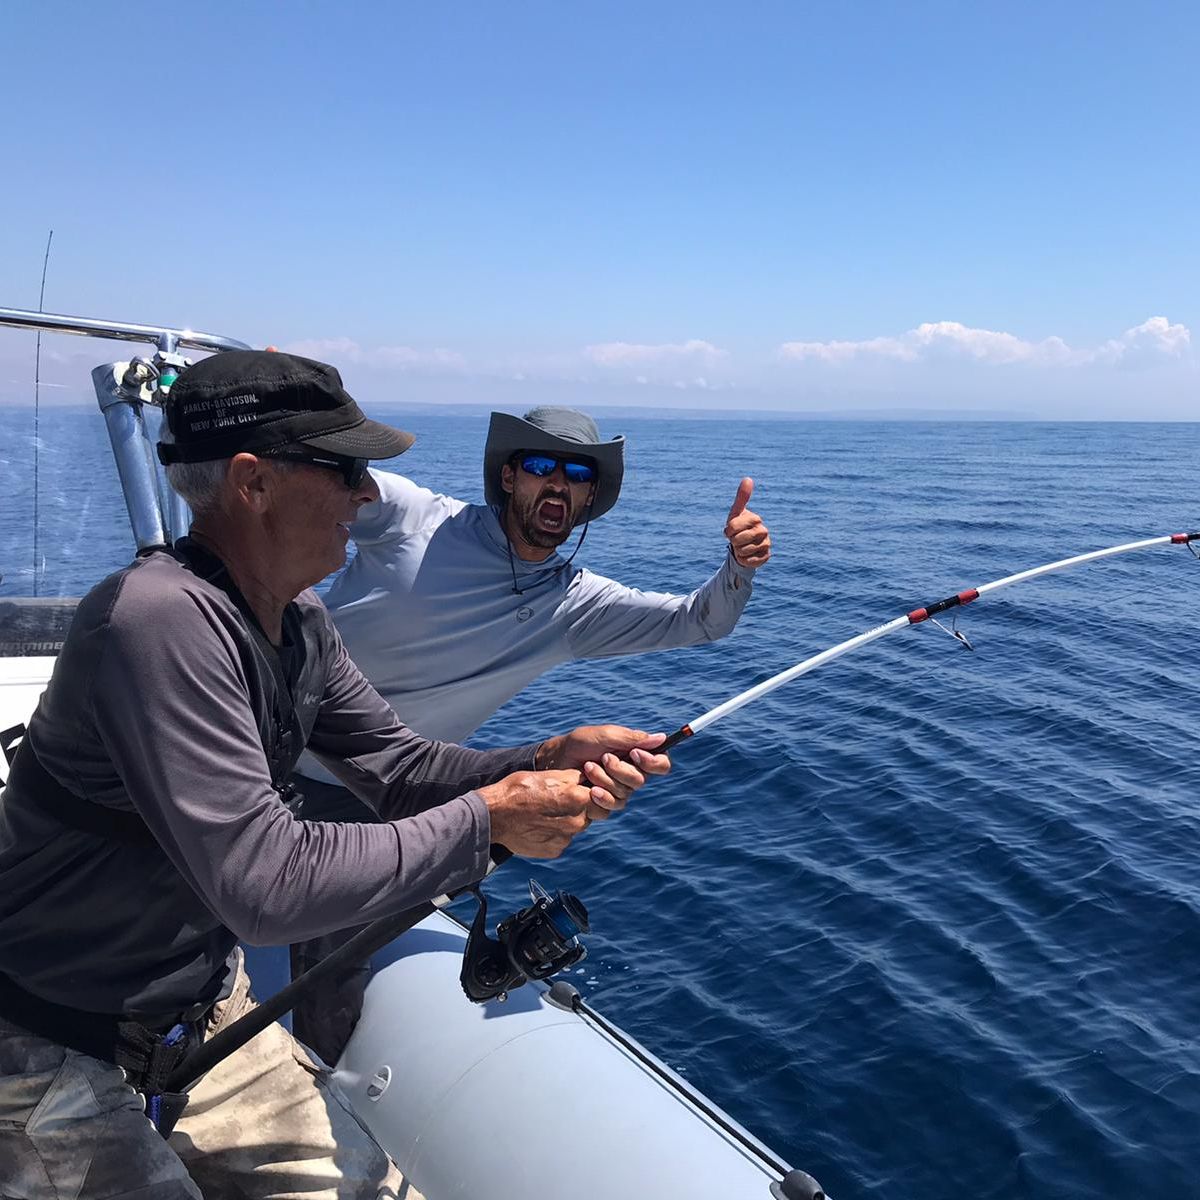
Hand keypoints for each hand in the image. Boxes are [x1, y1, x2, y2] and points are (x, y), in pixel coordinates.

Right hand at [477, 769, 591, 858]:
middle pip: (591, 815)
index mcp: (577, 798)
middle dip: (583, 808)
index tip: (583, 791)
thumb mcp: (548, 775)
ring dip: (567, 821)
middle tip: (562, 802)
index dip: (593, 793)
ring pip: (576, 827)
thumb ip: (572, 779)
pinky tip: (539, 826)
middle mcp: (576, 821)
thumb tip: (587, 778)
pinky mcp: (556, 850)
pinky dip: (555, 834)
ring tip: (546, 813)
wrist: (494, 816)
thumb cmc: (518, 790)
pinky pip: (563, 840)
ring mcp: (566, 838)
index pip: (601, 797)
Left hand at [535, 725, 670, 819]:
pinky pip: (613, 807)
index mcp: (636, 755)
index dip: (653, 762)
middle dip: (620, 770)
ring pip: (626, 794)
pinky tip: (588, 790)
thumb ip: (633, 739)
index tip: (634, 754)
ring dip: (605, 780)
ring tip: (587, 768)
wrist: (555, 760)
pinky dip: (601, 797)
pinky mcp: (605, 804)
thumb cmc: (580, 743)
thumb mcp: (606, 735)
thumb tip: (662, 738)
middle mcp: (630, 774)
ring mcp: (618, 791)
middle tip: (603, 758)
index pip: (661, 764)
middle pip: (641, 781)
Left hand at [724, 477, 770, 567]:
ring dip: (738, 551)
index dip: (727, 531)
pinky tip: (746, 555)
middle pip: (737, 540)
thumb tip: (748, 478)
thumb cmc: (738, 527)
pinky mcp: (766, 557)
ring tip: (742, 546)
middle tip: (737, 539)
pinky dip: (744, 560)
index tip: (731, 530)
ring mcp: (766, 544)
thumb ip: (742, 497)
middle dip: (733, 541)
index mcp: (756, 519)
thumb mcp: (736, 512)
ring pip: (742, 552)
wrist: (744, 545)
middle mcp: (763, 531)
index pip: (732, 527)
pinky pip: (748, 561)